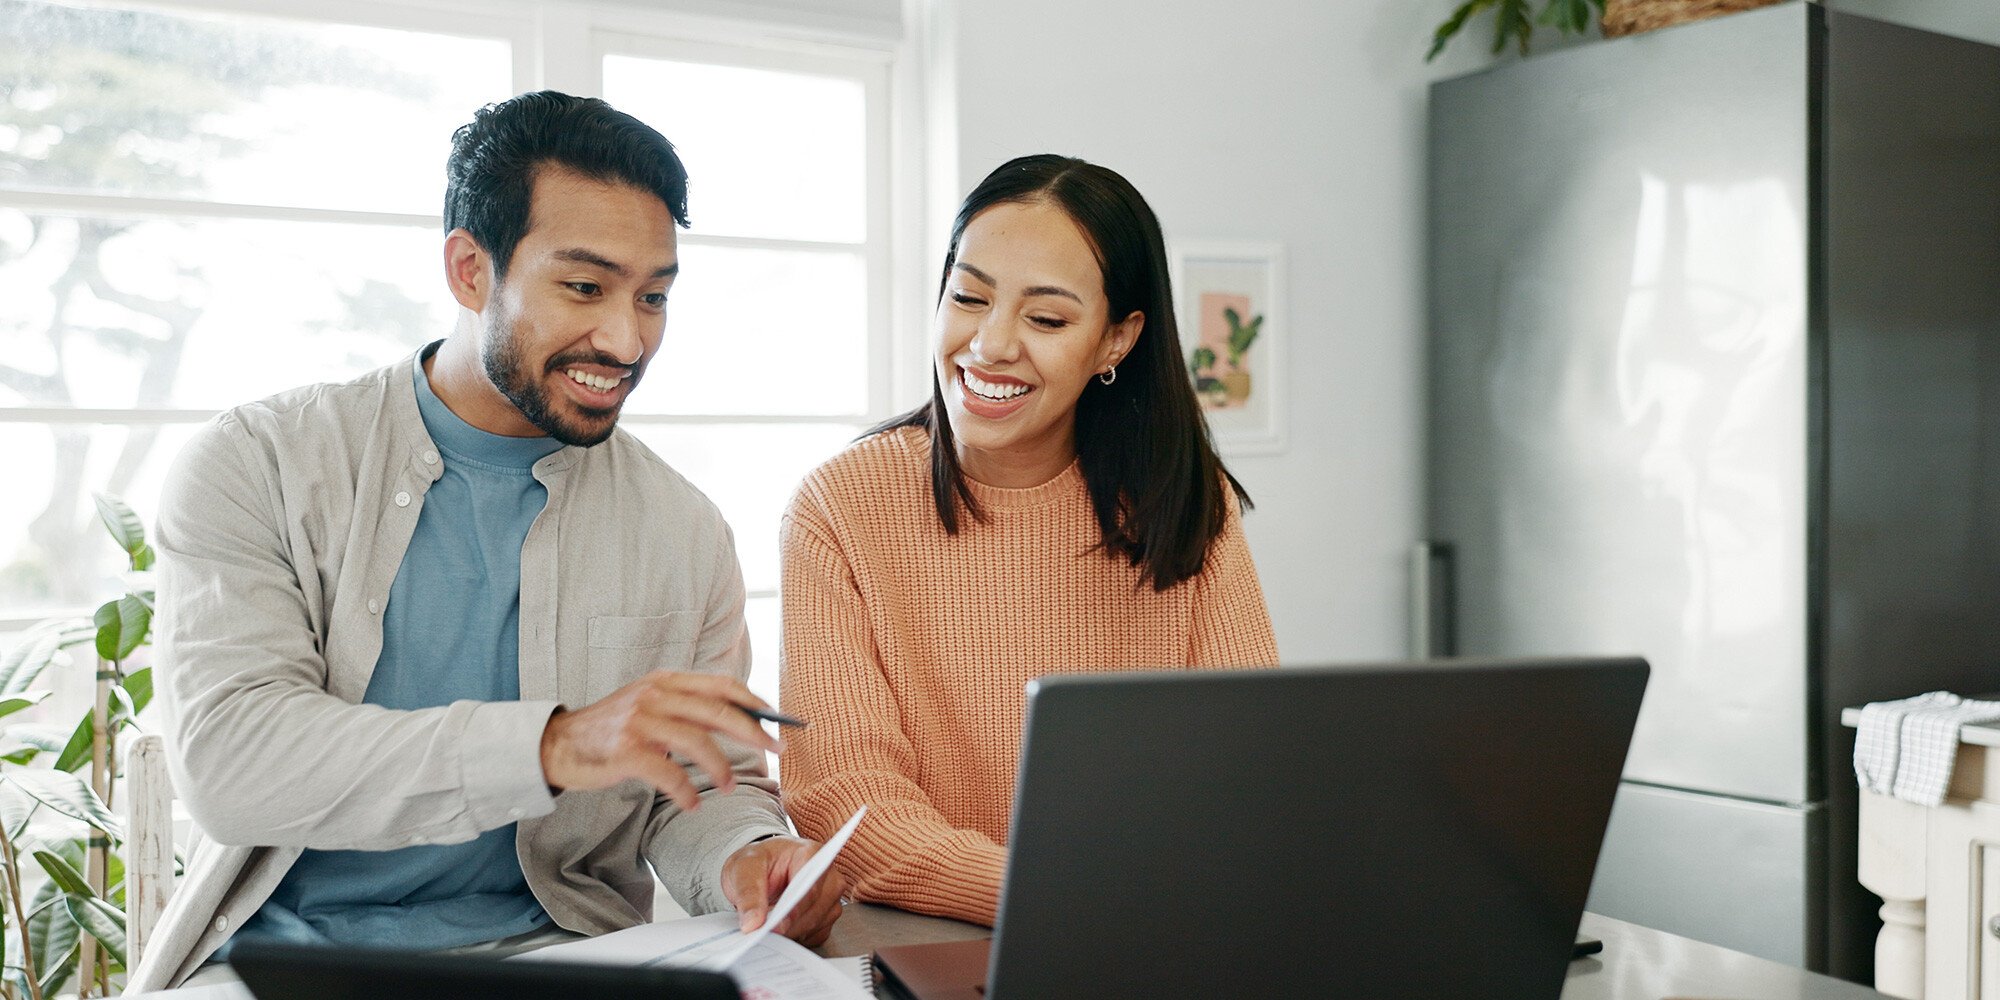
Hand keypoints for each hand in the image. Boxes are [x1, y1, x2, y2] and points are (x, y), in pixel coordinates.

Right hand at [539, 671, 782, 810]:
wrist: (558, 745)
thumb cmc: (612, 730)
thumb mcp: (651, 706)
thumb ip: (688, 709)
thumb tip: (741, 722)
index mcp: (666, 681)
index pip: (721, 685)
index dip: (754, 701)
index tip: (777, 720)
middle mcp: (655, 695)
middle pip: (718, 711)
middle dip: (754, 732)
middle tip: (776, 749)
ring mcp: (640, 721)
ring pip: (698, 742)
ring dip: (722, 768)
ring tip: (728, 786)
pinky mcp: (625, 751)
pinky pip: (669, 773)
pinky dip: (686, 792)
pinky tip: (691, 805)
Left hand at [722, 835, 845, 947]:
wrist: (761, 869)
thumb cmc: (757, 863)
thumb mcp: (742, 869)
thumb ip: (748, 894)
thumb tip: (753, 923)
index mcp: (810, 853)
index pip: (810, 888)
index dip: (793, 911)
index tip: (774, 927)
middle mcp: (827, 874)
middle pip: (815, 909)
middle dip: (788, 925)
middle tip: (762, 930)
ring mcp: (831, 896)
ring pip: (816, 925)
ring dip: (790, 932)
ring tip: (768, 924)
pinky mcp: (828, 915)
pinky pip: (815, 935)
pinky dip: (796, 937)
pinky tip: (780, 927)